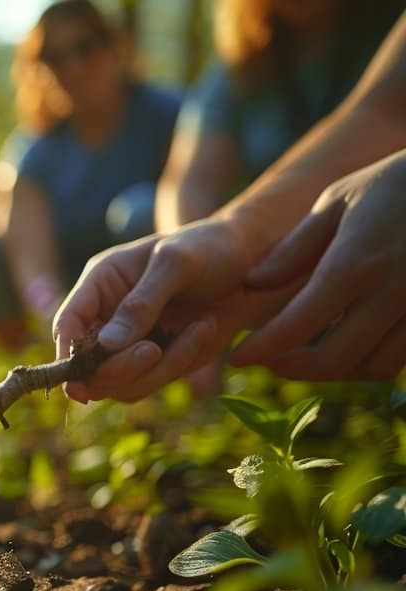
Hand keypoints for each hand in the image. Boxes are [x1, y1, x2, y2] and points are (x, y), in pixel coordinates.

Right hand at [52, 219, 292, 401]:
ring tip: (199, 329)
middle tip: (155, 351)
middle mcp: (108, 318)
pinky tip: (205, 331)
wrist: (256, 262)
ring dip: (158, 369)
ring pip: (119, 383)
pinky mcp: (159, 360)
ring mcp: (132, 342)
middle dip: (120, 367)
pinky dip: (180, 365)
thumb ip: (140, 304)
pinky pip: (154, 382)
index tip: (80, 381)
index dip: (67, 355)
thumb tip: (105, 346)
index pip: (68, 325)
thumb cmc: (210, 247)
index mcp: (100, 285)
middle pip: (89, 367)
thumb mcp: (175, 264)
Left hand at [230, 152, 405, 380]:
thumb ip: (295, 248)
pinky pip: (402, 358)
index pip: (297, 324)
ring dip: (334, 370)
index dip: (262, 349)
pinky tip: (348, 346)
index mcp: (356, 262)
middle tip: (268, 361)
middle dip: (292, 369)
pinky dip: (369, 362)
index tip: (237, 357)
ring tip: (305, 355)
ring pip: (375, 368)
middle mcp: (393, 292)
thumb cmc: (396, 183)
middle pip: (335, 359)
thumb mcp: (340, 200)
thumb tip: (250, 284)